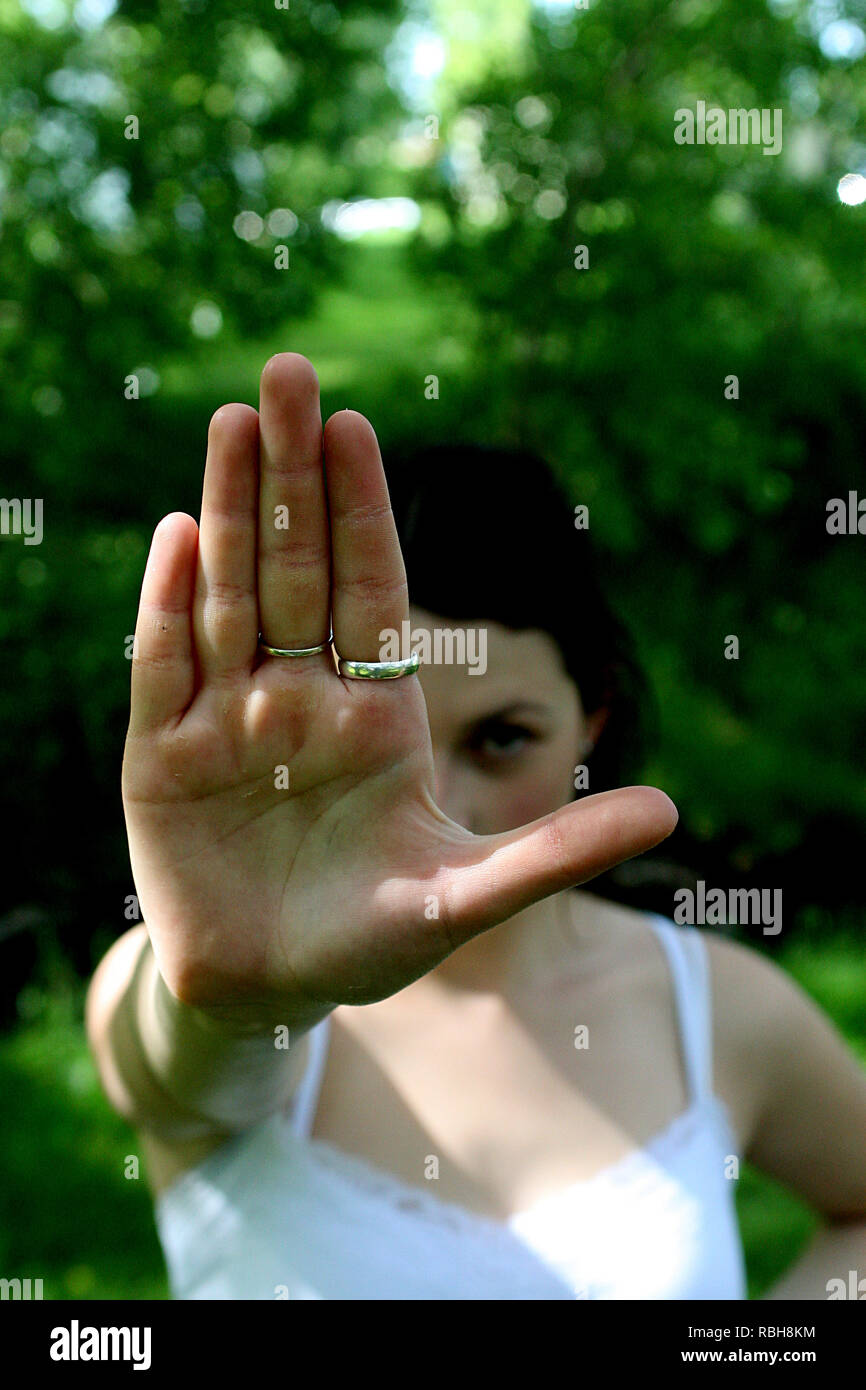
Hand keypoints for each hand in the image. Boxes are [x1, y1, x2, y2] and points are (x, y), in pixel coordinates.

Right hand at [122, 353, 676, 1015]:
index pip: (369, 589)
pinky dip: (170, 606)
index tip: (356, 425)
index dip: (362, 510)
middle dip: (289, 475)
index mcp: (375, 713)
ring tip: (231, 420)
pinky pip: (164, 669)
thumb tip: (671, 808)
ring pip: (229, 596)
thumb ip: (557, 853)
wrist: (267, 993)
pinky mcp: (160, 759)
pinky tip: (180, 534)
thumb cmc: (369, 940)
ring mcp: (226, 720)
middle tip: (287, 372)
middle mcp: (299, 697)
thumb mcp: (466, 897)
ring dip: (228, 511)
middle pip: (295, 568)